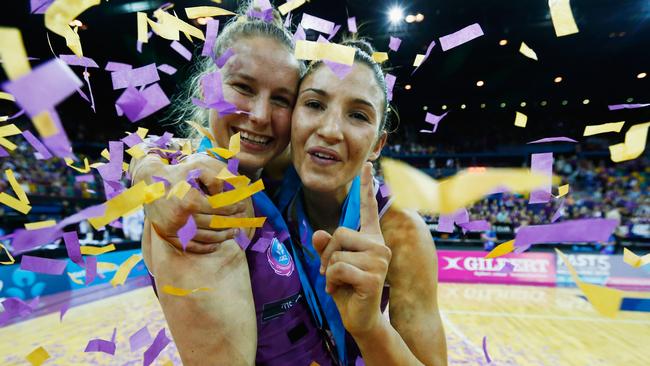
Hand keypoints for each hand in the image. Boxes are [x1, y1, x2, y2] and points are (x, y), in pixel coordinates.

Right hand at [143, 153, 249, 252]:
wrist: (148, 182)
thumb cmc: (175, 174)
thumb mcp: (195, 169)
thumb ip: (214, 178)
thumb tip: (228, 191)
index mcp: (190, 201)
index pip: (219, 209)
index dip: (233, 209)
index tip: (242, 207)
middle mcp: (182, 217)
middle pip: (214, 224)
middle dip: (231, 223)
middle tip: (240, 223)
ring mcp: (174, 228)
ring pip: (205, 237)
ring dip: (222, 237)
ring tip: (233, 234)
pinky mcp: (167, 235)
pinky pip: (190, 246)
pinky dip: (205, 247)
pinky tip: (216, 245)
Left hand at [312, 163, 391, 335]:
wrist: (360, 319)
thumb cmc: (346, 290)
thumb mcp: (331, 265)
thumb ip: (326, 247)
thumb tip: (318, 233)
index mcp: (371, 239)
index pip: (368, 209)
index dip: (366, 186)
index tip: (368, 165)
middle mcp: (379, 245)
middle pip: (340, 232)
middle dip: (327, 253)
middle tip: (330, 272)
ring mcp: (379, 260)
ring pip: (337, 252)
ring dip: (329, 271)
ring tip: (337, 283)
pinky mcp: (374, 276)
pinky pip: (338, 268)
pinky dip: (331, 281)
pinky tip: (339, 291)